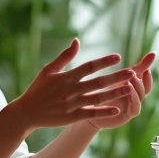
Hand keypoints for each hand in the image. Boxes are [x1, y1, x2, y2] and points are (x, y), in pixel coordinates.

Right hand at [7, 39, 133, 131]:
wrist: (26, 112)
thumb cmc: (38, 89)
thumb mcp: (48, 70)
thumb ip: (65, 56)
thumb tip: (77, 40)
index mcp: (66, 77)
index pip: (88, 67)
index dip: (103, 61)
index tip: (118, 57)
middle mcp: (71, 90)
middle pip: (97, 82)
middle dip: (115, 77)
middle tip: (132, 72)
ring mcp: (72, 104)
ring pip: (97, 98)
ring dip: (114, 93)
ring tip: (129, 88)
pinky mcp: (72, 117)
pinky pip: (91, 113)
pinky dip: (104, 111)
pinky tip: (117, 109)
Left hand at [86, 52, 155, 129]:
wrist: (91, 111)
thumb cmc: (107, 92)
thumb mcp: (121, 77)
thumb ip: (138, 67)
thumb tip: (153, 53)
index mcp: (135, 89)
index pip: (146, 82)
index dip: (147, 75)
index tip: (147, 68)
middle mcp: (136, 98)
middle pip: (144, 89)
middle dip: (141, 80)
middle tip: (135, 72)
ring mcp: (132, 107)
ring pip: (140, 98)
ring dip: (137, 88)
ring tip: (131, 79)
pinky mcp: (127, 116)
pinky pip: (135, 108)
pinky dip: (133, 99)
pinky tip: (128, 91)